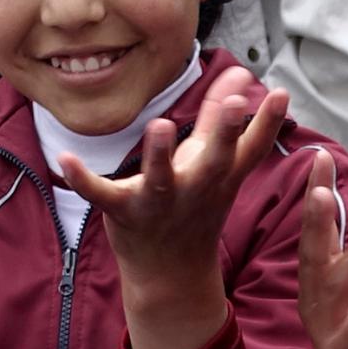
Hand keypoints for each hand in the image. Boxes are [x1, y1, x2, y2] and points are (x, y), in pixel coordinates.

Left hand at [56, 65, 292, 287]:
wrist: (169, 276)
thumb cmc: (193, 208)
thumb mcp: (215, 167)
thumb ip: (226, 120)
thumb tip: (243, 73)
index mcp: (219, 177)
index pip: (250, 149)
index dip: (267, 122)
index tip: (282, 93)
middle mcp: (196, 190)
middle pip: (215, 162)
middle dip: (226, 133)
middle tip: (235, 103)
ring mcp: (159, 204)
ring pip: (161, 179)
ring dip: (160, 155)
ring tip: (161, 125)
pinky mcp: (123, 212)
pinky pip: (102, 195)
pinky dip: (84, 179)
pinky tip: (65, 159)